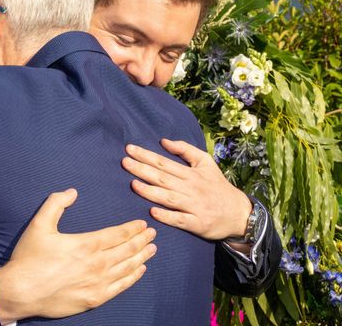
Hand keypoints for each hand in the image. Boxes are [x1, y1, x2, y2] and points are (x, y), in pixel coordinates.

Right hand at [0, 188, 156, 322]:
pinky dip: (133, 277)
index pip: (118, 234)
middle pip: (127, 250)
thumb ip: (56, 204)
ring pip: (127, 267)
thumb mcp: (39, 224)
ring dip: (142, 256)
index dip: (132, 229)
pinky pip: (121, 287)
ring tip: (152, 249)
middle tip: (152, 234)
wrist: (20, 292)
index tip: (142, 224)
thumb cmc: (29, 258)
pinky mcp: (94, 299)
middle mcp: (97, 264)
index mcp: (86, 244)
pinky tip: (139, 270)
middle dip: (142, 240)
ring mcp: (97, 283)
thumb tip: (72, 191)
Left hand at [122, 139, 251, 241]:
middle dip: (142, 170)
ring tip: (133, 184)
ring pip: (169, 198)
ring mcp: (194, 206)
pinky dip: (167, 216)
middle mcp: (191, 188)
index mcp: (191, 173)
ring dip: (150, 191)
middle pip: (163, 178)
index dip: (146, 156)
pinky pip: (180, 220)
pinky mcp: (197, 224)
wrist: (240, 213)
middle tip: (124, 162)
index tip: (129, 149)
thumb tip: (164, 141)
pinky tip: (152, 212)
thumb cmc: (217, 186)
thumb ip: (185, 150)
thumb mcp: (206, 163)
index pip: (164, 163)